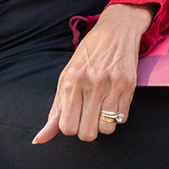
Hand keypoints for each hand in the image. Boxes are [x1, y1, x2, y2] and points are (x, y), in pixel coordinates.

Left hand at [35, 3, 150, 142]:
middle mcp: (91, 83)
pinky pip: (122, 118)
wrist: (116, 29)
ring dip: (103, 124)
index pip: (67, 127)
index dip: (71, 127)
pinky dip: (117, 116)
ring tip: (102, 110)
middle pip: (87, 133)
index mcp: (71, 81)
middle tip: (88, 116)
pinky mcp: (129, 85)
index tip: (75, 116)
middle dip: (86, 130)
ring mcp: (111, 84)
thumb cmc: (89, 54)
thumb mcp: (67, 77)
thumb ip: (56, 110)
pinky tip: (113, 102)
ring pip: (106, 129)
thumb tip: (39, 139)